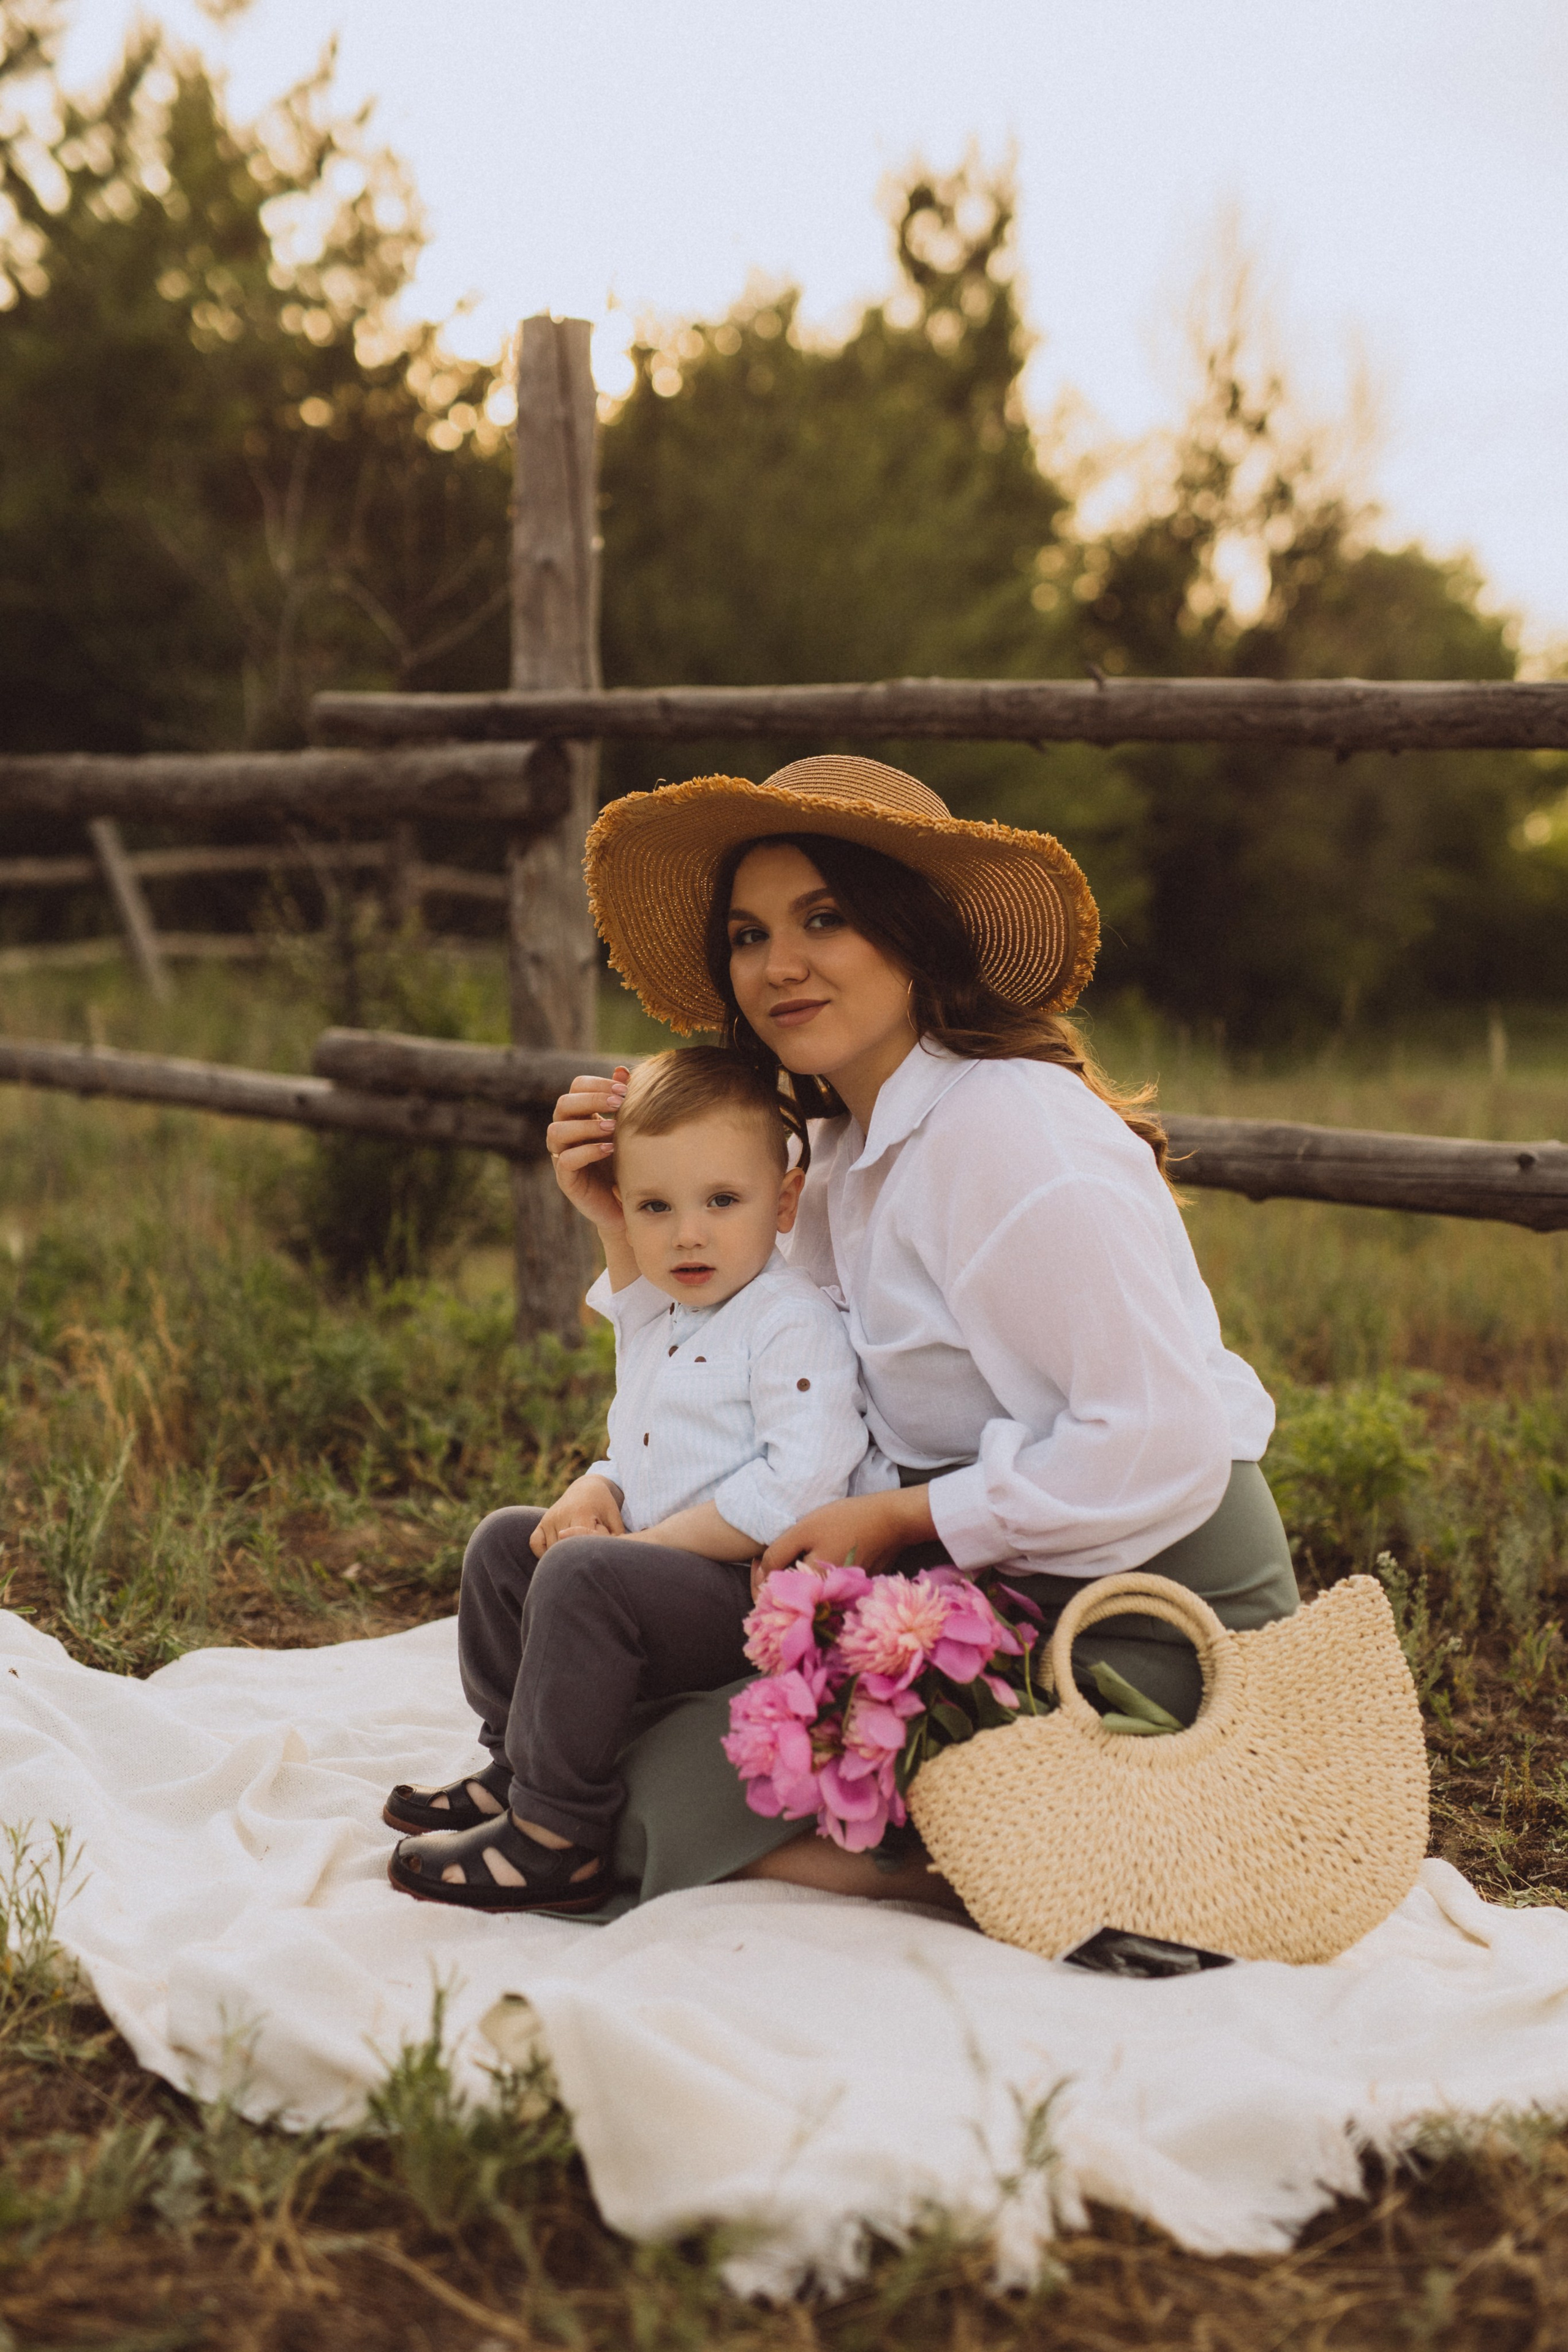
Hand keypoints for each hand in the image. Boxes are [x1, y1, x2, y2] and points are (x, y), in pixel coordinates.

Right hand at [529, 1476, 625, 1557]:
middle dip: (575, 1558)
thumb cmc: (603, 1507)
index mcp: (581, 1513)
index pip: (579, 1541)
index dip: (588, 1552)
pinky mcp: (542, 1522)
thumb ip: (615, 1538)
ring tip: (575, 1555)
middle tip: (585, 1561)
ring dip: (561, 1557)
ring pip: (551, 1550)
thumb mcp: (614, 1519)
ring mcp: (549, 1519)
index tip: (594, 1558)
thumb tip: (612, 1557)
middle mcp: (562, 1515)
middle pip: (564, 1549)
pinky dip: (542, 1553)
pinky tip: (557, 1554)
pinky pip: (535, 1544)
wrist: (587, 1489)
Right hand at [545, 1066, 629, 1234]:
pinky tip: (610, 1149)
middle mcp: (567, 1133)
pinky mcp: (566, 1179)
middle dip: (592, 1100)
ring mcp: (562, 1156)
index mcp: (580, 1116)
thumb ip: (623, 1101)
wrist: (629, 1205)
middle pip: (563, 1104)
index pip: (576, 1088)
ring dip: (586, 1125)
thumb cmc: (628, 1163)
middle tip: (619, 1103)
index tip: (624, 1090)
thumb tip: (621, 1069)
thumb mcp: (629, 1129)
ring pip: (556, 1130)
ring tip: (613, 1128)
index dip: (596, 1084)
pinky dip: (587, 1151)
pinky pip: (565, 1160)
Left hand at [752, 1487, 935, 1594]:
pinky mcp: (850, 1594)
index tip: (756, 1559)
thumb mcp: (803, 1531)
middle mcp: (827, 1604)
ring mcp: (841, 1601)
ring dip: (789, 1581)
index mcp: (813, 1592)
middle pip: (787, 1602)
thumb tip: (760, 1579)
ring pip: (803, 1598)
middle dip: (771, 1581)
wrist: (891, 1520)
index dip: (757, 1581)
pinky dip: (809, 1580)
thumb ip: (776, 1556)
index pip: (771, 1601)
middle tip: (764, 1558)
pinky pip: (820, 1593)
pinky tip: (806, 1560)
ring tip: (783, 1557)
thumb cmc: (846, 1521)